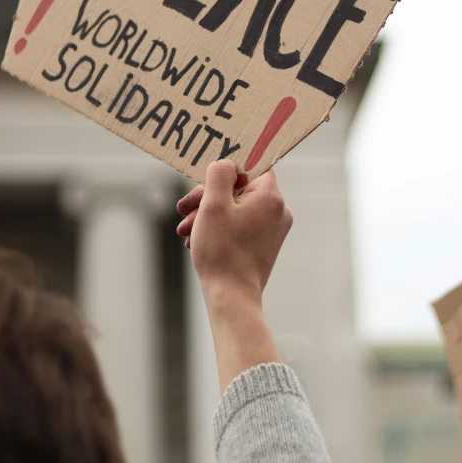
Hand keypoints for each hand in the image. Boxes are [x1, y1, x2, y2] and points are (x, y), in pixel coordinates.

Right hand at [176, 160, 292, 304]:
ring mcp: (273, 229)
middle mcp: (278, 210)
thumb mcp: (213, 205)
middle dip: (208, 198)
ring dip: (208, 214)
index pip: (251, 165)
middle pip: (239, 189)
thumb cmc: (222, 252)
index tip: (204, 180)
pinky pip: (241, 224)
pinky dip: (219, 228)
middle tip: (184, 210)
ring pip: (236, 208)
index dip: (226, 169)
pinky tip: (197, 239)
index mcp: (270, 196)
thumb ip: (219, 174)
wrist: (232, 298)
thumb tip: (227, 164)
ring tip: (185, 230)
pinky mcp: (265, 244)